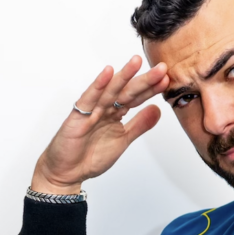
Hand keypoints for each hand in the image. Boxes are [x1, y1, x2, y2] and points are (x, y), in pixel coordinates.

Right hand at [31, 56, 169, 194]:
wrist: (67, 172)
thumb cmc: (90, 156)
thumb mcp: (123, 140)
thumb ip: (139, 125)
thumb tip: (158, 110)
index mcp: (115, 113)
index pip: (136, 98)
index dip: (151, 89)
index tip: (167, 80)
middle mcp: (104, 108)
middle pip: (127, 91)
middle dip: (144, 80)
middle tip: (161, 68)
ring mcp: (91, 110)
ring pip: (110, 91)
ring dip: (124, 76)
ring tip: (137, 62)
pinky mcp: (78, 116)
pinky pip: (89, 99)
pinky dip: (98, 85)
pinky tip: (108, 72)